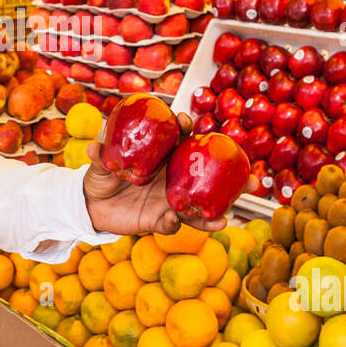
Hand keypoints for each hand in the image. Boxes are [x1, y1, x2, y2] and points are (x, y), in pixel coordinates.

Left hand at [82, 113, 259, 235]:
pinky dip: (178, 225)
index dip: (185, 130)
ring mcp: (168, 200)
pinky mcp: (159, 220)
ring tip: (229, 215)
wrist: (93, 208)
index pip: (179, 140)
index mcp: (161, 158)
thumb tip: (93, 148)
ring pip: (199, 205)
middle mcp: (171, 178)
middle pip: (204, 174)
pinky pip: (174, 225)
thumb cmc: (101, 178)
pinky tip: (182, 225)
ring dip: (216, 210)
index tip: (185, 122)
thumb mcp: (99, 168)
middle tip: (252, 177)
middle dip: (229, 176)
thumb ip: (99, 158)